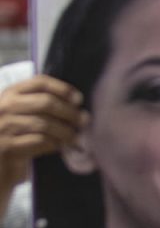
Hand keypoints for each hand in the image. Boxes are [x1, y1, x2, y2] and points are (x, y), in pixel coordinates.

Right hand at [0, 76, 85, 193]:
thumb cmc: (15, 134)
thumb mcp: (24, 114)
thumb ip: (43, 104)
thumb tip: (76, 104)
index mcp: (11, 93)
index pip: (40, 82)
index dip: (63, 89)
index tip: (78, 100)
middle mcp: (4, 106)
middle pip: (46, 102)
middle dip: (69, 112)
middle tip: (83, 121)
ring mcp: (3, 126)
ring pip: (45, 124)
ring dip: (65, 131)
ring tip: (74, 137)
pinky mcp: (6, 146)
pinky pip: (40, 141)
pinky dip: (54, 144)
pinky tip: (59, 146)